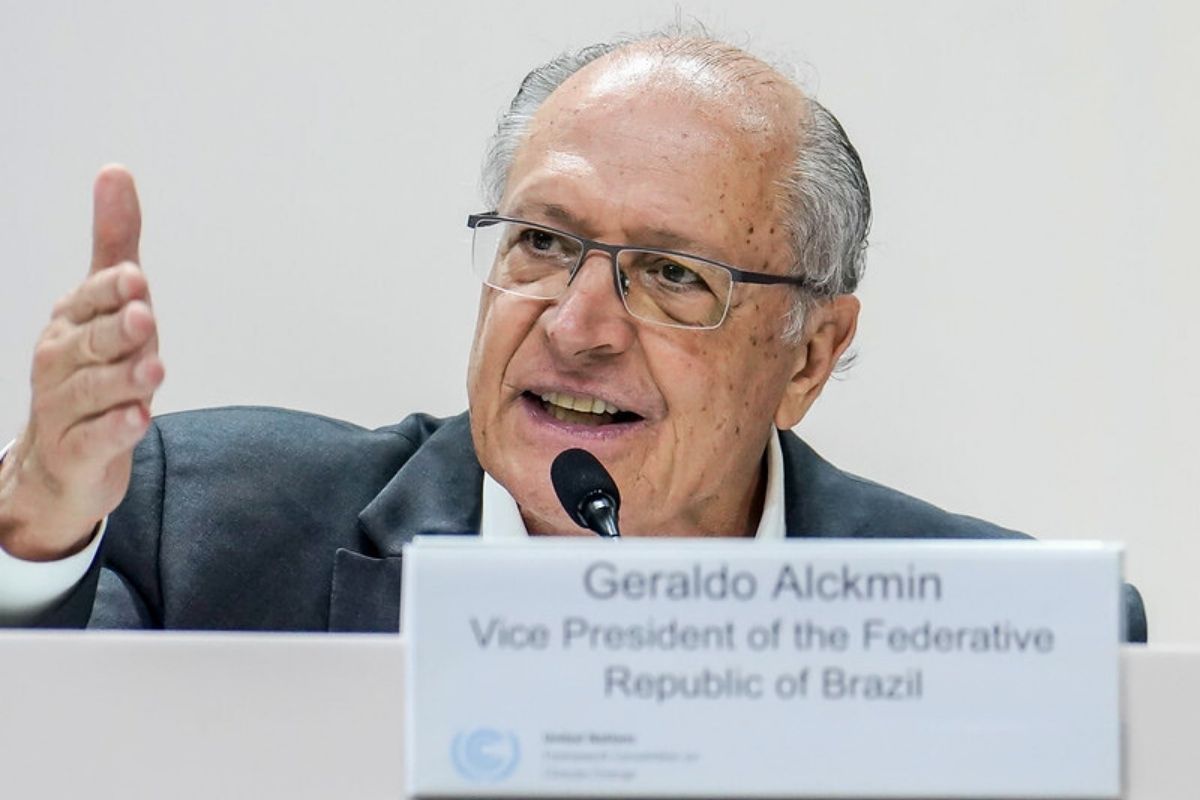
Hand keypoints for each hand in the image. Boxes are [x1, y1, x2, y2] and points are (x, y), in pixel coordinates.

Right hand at [0, 166, 163, 560]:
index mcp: (71, 322)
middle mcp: (61, 362)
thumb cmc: (92, 370)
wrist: (59, 461)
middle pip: (95, 343)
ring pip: (97, 390)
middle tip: (145, 318)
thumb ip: (114, 244)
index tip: (135, 278)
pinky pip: (96, 440)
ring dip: (125, 380)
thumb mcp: (108, 305)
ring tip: (154, 374)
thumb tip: (115, 171)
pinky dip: (117, 431)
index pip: (91, 300)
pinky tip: (138, 420)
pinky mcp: (79, 452)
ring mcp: (66, 409)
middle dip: (119, 331)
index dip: (112, 291)